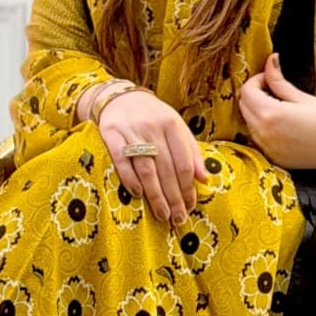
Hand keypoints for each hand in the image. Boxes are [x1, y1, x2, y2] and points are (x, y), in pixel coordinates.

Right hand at [97, 89, 207, 223]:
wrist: (120, 97)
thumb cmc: (153, 117)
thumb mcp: (176, 127)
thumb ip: (191, 151)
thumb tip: (204, 179)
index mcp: (172, 124)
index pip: (184, 162)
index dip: (188, 187)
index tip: (190, 206)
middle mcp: (153, 127)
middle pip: (167, 169)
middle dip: (174, 197)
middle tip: (178, 218)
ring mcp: (131, 130)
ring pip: (146, 169)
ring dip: (155, 195)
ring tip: (162, 214)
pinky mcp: (110, 134)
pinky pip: (121, 161)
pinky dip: (130, 179)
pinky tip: (138, 195)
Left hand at [238, 54, 315, 170]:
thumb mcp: (302, 96)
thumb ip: (279, 80)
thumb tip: (270, 60)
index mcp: (270, 114)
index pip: (246, 91)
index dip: (256, 80)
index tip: (270, 78)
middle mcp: (263, 134)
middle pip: (244, 106)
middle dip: (254, 94)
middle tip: (274, 90)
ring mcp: (267, 148)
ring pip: (249, 122)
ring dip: (257, 111)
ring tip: (280, 107)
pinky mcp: (273, 158)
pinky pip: (258, 138)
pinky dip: (263, 128)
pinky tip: (282, 125)